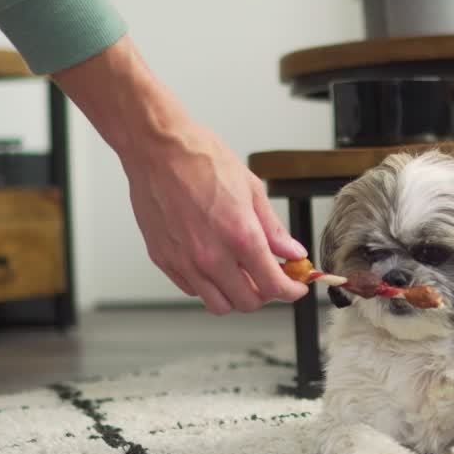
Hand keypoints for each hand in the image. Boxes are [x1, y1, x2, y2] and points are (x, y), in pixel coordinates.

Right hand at [54, 36, 309, 313]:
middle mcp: (211, 256)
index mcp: (240, 237)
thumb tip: (292, 252)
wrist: (158, 149)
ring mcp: (184, 261)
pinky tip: (213, 263)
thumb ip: (273, 229)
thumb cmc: (201, 160)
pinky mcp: (163, 260)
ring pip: (218, 304)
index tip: (295, 286)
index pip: (274, 285)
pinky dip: (207, 285)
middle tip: (268, 275)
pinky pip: (192, 289)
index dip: (291, 290)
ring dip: (235, 294)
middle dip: (264, 293)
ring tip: (240, 272)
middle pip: (247, 302)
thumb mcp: (251, 189)